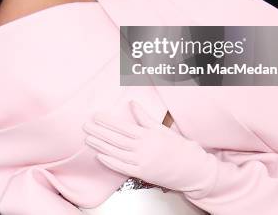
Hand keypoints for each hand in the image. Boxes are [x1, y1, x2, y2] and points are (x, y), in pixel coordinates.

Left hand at [83, 100, 217, 197]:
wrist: (191, 169)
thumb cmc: (178, 147)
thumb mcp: (162, 129)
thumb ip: (145, 117)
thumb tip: (132, 103)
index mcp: (147, 135)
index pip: (122, 127)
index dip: (108, 121)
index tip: (96, 116)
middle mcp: (142, 148)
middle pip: (116, 139)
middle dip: (99, 132)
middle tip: (85, 125)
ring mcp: (141, 162)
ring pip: (116, 152)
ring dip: (100, 145)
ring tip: (88, 139)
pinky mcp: (141, 174)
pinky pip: (122, 167)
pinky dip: (109, 162)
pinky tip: (100, 156)